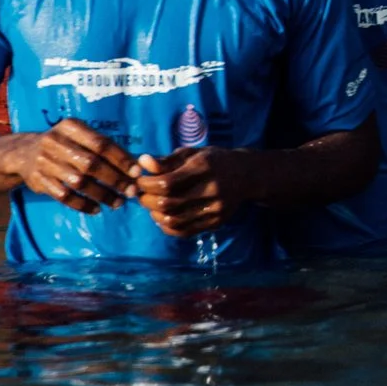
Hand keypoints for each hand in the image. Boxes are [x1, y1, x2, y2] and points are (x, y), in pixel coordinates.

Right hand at [9, 119, 140, 212]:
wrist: (24, 153)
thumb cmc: (65, 144)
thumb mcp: (79, 135)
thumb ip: (103, 146)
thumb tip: (136, 165)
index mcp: (70, 127)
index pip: (101, 144)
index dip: (121, 159)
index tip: (137, 173)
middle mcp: (55, 142)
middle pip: (91, 164)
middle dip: (115, 180)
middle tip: (131, 192)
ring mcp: (45, 162)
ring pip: (78, 182)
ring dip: (101, 195)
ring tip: (118, 203)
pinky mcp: (39, 180)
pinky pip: (63, 196)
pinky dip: (82, 204)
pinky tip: (96, 209)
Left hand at [133, 147, 250, 236]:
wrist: (247, 175)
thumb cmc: (213, 161)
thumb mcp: (192, 154)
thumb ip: (166, 161)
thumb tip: (141, 163)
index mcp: (205, 167)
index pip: (167, 182)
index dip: (146, 184)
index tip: (139, 181)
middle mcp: (213, 188)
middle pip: (169, 203)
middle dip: (147, 200)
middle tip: (141, 194)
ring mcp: (216, 208)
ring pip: (174, 220)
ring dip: (155, 215)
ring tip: (151, 205)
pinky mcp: (217, 221)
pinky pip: (184, 231)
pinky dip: (167, 226)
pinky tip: (163, 216)